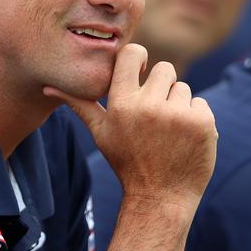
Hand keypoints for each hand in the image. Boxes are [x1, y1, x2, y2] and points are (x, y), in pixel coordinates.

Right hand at [45, 43, 216, 211]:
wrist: (160, 198)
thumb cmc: (127, 162)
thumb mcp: (100, 133)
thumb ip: (79, 105)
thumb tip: (48, 87)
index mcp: (122, 104)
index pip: (132, 53)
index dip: (139, 57)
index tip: (140, 71)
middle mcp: (149, 106)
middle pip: (165, 69)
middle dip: (162, 87)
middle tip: (155, 114)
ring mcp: (178, 115)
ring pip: (183, 88)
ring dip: (178, 105)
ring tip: (168, 132)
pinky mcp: (202, 123)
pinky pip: (200, 104)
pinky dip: (196, 119)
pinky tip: (184, 139)